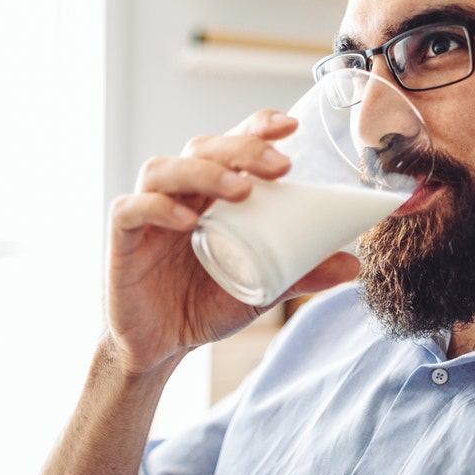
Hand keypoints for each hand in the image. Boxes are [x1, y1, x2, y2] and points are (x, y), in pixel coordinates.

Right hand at [105, 109, 359, 374]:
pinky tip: (190, 220)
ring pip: (165, 168)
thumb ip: (301, 272)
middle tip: (280, 167)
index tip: (290, 127)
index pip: (232, 143)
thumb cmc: (205, 303)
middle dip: (242, 148)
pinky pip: (133, 208)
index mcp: (212, 192)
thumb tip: (353, 265)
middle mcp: (179, 191)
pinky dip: (160, 207)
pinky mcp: (121, 235)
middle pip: (202, 147)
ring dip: (205, 171)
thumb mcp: (262, 287)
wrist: (160, 347)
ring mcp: (148, 210)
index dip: (256, 128)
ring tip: (242, 190)